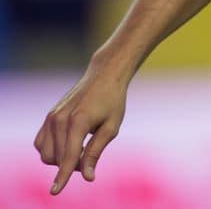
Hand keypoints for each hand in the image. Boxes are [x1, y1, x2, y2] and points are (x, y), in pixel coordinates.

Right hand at [33, 66, 128, 194]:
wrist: (104, 77)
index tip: (56, 191)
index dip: (63, 176)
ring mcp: (51, 118)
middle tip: (90, 153)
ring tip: (81, 147)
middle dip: (71, 165)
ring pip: (46, 154)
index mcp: (79, 121)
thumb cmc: (112, 102)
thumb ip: (96, 153)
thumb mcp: (111, 128)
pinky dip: (52, 151)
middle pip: (57, 158)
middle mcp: (59, 119)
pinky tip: (68, 143)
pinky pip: (41, 144)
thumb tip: (87, 177)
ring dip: (60, 159)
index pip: (69, 156)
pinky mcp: (48, 117)